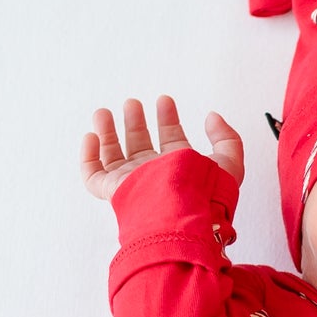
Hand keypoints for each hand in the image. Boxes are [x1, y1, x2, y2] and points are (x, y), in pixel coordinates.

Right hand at [81, 95, 243, 200]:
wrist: (183, 216)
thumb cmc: (207, 195)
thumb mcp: (229, 163)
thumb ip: (226, 138)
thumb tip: (212, 117)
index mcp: (179, 168)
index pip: (170, 140)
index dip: (168, 119)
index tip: (165, 100)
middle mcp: (154, 174)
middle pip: (140, 145)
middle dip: (135, 122)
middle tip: (132, 103)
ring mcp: (132, 182)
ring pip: (114, 156)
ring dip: (108, 132)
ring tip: (103, 112)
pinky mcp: (113, 190)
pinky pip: (93, 175)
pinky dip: (88, 155)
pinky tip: (91, 136)